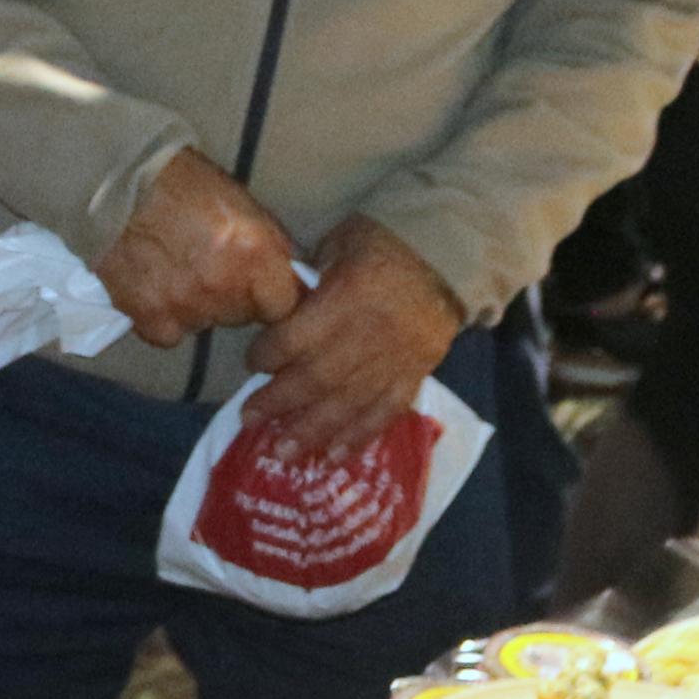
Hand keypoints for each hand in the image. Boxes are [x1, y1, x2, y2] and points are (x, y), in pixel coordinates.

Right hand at [94, 151, 302, 349]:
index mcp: (255, 253)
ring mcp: (187, 308)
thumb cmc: (182, 182)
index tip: (260, 287)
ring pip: (205, 324)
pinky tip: (153, 286)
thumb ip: (269, 246)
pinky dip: (164, 317)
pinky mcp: (151, 320)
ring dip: (197, 306)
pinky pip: (170, 334)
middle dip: (233, 297)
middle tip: (209, 266)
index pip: (285, 306)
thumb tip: (292, 278)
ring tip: (175, 269)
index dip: (272, 296)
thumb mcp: (240, 203)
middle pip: (242, 316)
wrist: (115, 182)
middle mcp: (225, 287)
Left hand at [245, 215, 465, 457]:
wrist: (448, 256)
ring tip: (283, 453)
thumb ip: (310, 279)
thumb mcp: (340, 242)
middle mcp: (367, 335)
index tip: (252, 363)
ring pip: (347, 404)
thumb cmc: (384, 242)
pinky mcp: (414, 376)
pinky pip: (384, 413)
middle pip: (316, 378)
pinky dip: (358, 437)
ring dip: (312, 431)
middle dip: (279, 402)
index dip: (267, 355)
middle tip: (249, 419)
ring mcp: (394, 361)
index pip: (295, 337)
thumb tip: (277, 309)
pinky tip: (333, 456)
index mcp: (347, 296)